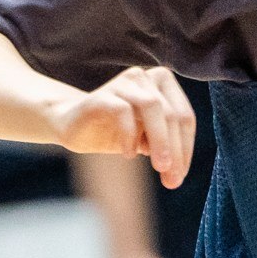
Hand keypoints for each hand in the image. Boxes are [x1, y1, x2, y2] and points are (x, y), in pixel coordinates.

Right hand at [47, 67, 194, 187]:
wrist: (71, 126)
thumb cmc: (113, 132)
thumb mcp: (146, 140)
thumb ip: (166, 147)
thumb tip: (178, 173)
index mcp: (162, 84)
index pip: (185, 117)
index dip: (186, 148)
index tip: (179, 176)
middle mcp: (145, 77)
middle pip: (172, 114)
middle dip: (175, 149)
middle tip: (172, 180)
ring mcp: (123, 83)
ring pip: (152, 106)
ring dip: (161, 140)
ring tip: (160, 167)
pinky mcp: (102, 95)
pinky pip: (123, 111)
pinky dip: (130, 136)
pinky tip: (128, 155)